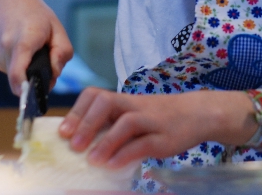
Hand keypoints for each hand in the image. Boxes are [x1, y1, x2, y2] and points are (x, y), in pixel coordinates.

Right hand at [0, 0, 72, 92]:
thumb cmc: (36, 14)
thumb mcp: (57, 28)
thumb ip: (62, 52)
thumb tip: (55, 74)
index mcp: (24, 41)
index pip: (18, 74)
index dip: (26, 91)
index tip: (36, 97)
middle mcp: (6, 49)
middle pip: (21, 81)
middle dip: (37, 81)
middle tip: (49, 65)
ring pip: (17, 80)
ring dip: (29, 74)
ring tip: (36, 53)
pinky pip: (12, 73)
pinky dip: (22, 69)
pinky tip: (26, 53)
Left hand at [58, 88, 254, 168]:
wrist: (197, 113)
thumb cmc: (159, 117)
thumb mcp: (134, 114)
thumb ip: (112, 125)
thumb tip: (81, 143)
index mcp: (124, 100)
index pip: (96, 95)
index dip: (77, 111)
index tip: (64, 132)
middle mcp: (135, 106)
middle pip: (107, 102)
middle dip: (86, 123)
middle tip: (73, 145)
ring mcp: (151, 120)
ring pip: (126, 122)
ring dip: (106, 141)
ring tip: (91, 160)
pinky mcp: (164, 137)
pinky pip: (143, 143)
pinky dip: (126, 154)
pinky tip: (112, 165)